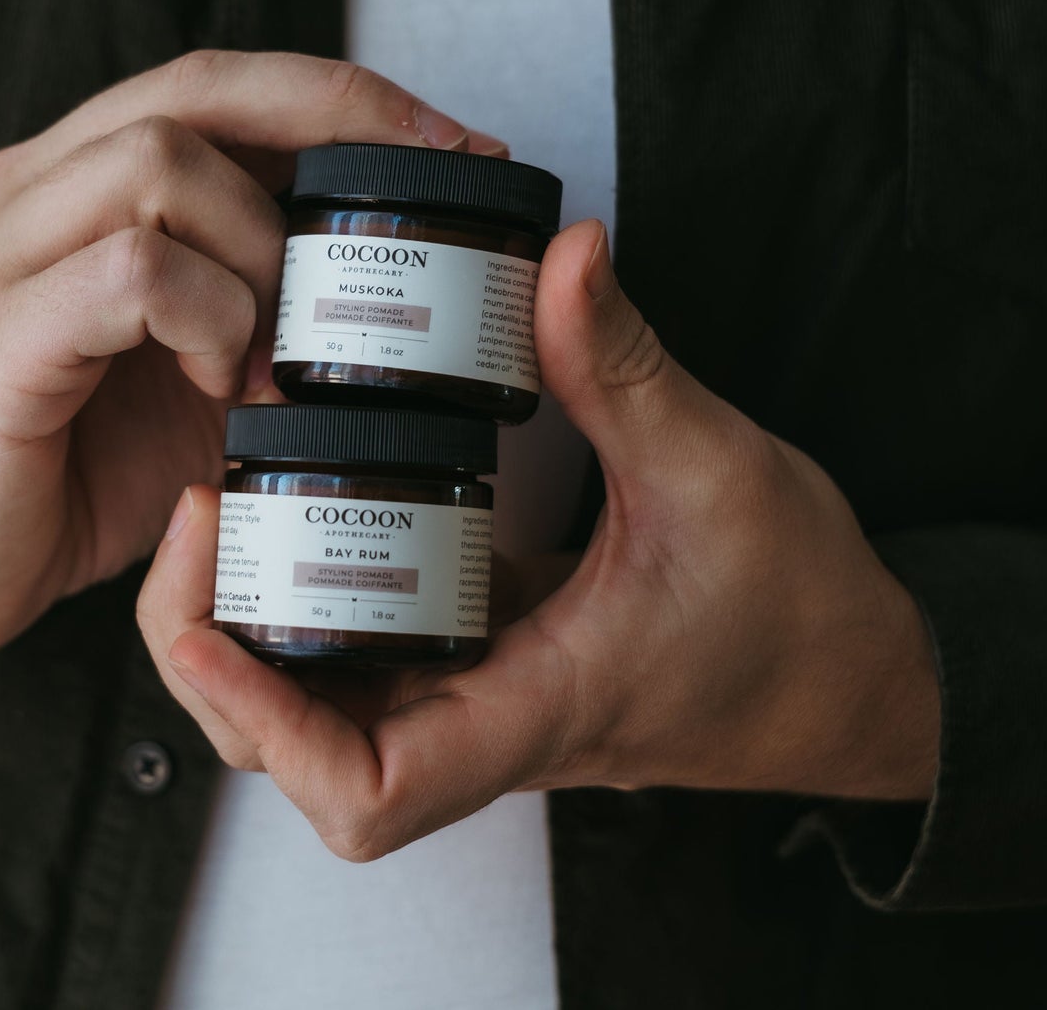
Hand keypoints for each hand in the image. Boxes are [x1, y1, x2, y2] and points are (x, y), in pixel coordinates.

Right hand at [0, 52, 504, 693]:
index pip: (220, 82)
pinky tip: (221, 383)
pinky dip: (209, 319)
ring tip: (279, 350)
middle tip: (422, 206)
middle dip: (337, 128)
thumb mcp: (192, 366)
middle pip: (197, 88)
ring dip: (262, 253)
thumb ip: (264, 304)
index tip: (454, 148)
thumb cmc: (69, 461)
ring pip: (161, 164)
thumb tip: (396, 287)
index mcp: (79, 179)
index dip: (342, 96)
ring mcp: (5, 255)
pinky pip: (132, 273)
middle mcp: (32, 189)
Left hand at [138, 218, 940, 860]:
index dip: (262, 719)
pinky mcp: (484, 660)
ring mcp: (476, 695)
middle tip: (197, 520)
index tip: (209, 617)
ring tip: (220, 511)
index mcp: (532, 710)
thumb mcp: (713, 467)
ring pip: (314, 708)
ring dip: (247, 628)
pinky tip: (296, 511)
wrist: (849, 673)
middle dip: (213, 657)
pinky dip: (306, 601)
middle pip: (295, 750)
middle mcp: (482, 719)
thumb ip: (624, 364)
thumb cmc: (798, 610)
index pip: (364, 791)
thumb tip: (561, 256)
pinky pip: (362, 655)